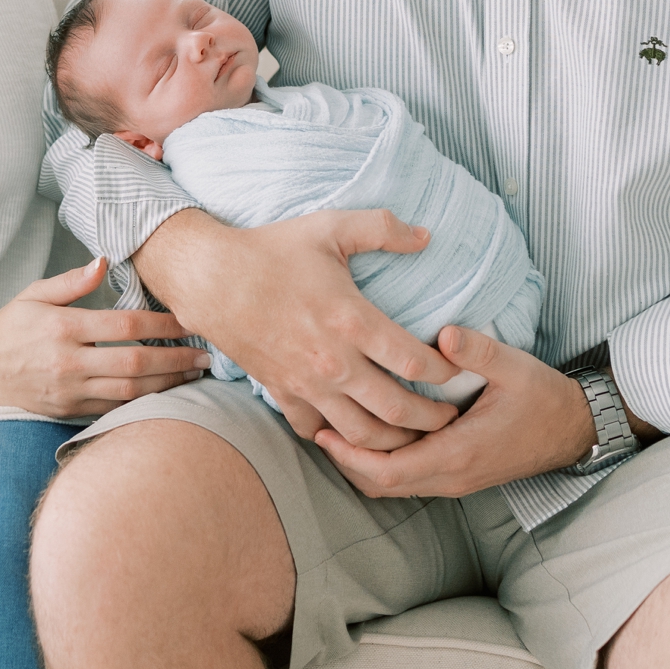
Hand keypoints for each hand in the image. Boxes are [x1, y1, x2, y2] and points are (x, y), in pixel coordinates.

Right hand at [0, 257, 210, 417]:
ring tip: (194, 376)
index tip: (190, 321)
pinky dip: (143, 403)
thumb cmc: (9, 328)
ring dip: (167, 385)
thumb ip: (71, 281)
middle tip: (206, 355)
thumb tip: (104, 261)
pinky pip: (114, 409)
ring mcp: (70, 391)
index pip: (124, 326)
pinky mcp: (69, 411)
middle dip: (176, 360)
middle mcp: (69, 363)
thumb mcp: (33, 294)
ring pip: (129, 393)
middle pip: (135, 365)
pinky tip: (165, 394)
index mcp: (63, 328)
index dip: (162, 325)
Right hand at [133, 207, 460, 449]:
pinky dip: (338, 439)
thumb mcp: (330, 227)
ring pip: (361, 433)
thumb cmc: (272, 250)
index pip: (416, 363)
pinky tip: (356, 432)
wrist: (210, 278)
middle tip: (451, 418)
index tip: (460, 372)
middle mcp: (334, 362)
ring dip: (393, 441)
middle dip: (433, 420)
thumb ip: (382, 228)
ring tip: (414, 436)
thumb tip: (425, 235)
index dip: (447, 373)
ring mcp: (306, 384)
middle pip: (397, 411)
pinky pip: (316, 430)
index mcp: (353, 321)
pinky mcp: (282, 392)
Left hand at [315, 325, 600, 498]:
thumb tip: (444, 334)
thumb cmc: (543, 398)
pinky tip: (368, 434)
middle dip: (345, 461)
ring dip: (360, 464)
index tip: (322, 429)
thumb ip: (478, 351)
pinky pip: (406, 480)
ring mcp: (453, 480)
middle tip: (315, 426)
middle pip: (380, 484)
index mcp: (459, 453)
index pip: (389, 469)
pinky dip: (380, 464)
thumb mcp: (515, 366)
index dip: (350, 454)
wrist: (573, 430)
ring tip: (333, 428)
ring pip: (391, 485)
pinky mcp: (455, 474)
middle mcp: (451, 475)